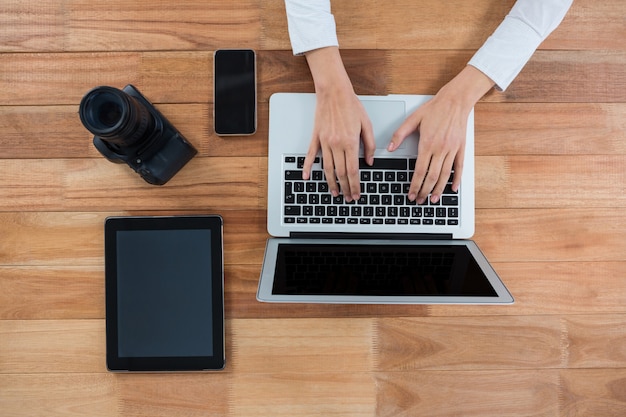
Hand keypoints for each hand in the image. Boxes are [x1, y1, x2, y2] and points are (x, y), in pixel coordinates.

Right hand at [302, 47, 375, 201]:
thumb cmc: (351, 105)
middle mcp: (336, 144)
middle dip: (345, 188)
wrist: (334, 92)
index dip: (355, 185)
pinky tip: (306, 176)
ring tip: (334, 192)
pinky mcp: (316, 137)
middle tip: (348, 198)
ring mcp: (324, 142)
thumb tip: (370, 161)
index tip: (356, 193)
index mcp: (350, 142)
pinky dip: (307, 167)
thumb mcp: (367, 124)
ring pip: (327, 168)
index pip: (353, 170)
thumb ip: (369, 145)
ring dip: (331, 182)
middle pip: (341, 172)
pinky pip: (311, 155)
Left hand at [388, 65, 494, 203]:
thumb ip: (400, 135)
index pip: (420, 171)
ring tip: (433, 199)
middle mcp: (440, 149)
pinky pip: (459, 167)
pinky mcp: (461, 148)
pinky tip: (452, 188)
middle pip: (432, 176)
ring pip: (445, 175)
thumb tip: (389, 148)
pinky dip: (456, 179)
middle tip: (419, 200)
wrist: (455, 100)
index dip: (414, 185)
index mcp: (427, 144)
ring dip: (438, 189)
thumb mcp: (413, 119)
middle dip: (424, 191)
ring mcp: (452, 149)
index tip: (410, 193)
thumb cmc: (434, 109)